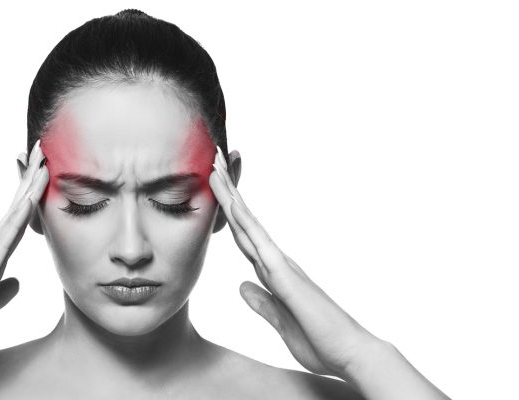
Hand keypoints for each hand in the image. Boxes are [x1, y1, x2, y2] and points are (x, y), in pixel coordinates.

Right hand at [0, 139, 48, 373]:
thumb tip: (16, 283)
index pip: (14, 225)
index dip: (29, 198)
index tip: (42, 173)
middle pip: (14, 211)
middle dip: (30, 180)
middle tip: (44, 148)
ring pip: (10, 219)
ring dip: (27, 190)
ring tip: (43, 162)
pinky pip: (3, 243)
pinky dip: (17, 220)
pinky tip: (29, 203)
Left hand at [208, 146, 382, 379]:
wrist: (350, 355)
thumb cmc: (320, 342)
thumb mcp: (281, 323)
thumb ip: (263, 303)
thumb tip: (243, 286)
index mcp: (274, 273)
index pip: (243, 236)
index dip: (227, 212)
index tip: (214, 188)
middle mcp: (277, 262)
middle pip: (243, 220)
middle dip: (227, 191)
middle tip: (212, 159)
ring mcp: (282, 265)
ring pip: (249, 223)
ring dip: (231, 195)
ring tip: (215, 166)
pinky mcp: (286, 276)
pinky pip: (260, 243)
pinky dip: (245, 221)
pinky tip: (232, 204)